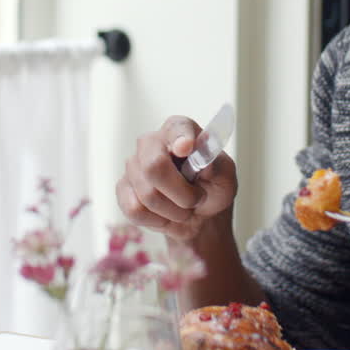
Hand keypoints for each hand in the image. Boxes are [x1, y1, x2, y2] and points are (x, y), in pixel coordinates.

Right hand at [116, 115, 237, 241]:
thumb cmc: (212, 190)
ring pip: (147, 195)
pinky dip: (156, 220)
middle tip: (195, 200)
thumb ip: (217, 167)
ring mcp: (133, 165)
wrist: (199, 217)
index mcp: (179, 130)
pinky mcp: (123, 189)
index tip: (186, 149)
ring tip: (183, 208)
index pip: (176, 129)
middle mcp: (151, 142)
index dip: (180, 138)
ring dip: (174, 211)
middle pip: (154, 166)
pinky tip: (164, 214)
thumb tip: (205, 162)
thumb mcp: (226, 178)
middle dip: (181, 194)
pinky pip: (134, 210)